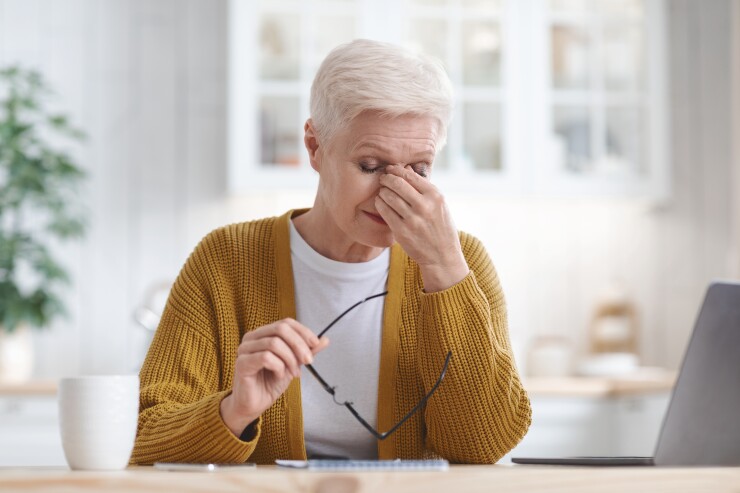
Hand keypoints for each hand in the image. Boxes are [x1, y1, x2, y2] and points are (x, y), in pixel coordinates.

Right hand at [220, 319, 329, 436]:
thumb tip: (324, 339)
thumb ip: (306, 351)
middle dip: (299, 345)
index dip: (303, 331)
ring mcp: (244, 349)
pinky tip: (280, 376)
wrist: (255, 405)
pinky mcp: (241, 363)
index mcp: (263, 334)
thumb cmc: (270, 383)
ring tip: (294, 373)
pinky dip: (278, 367)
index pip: (286, 323)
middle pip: (280, 329)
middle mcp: (252, 337)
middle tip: (308, 361)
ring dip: (290, 359)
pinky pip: (266, 357)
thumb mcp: (293, 364)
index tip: (315, 345)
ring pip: (274, 343)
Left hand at [375, 166, 468, 291]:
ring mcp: (412, 219)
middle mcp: (424, 206)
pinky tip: (380, 202)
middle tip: (383, 178)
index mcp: (435, 196)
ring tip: (382, 191)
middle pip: (397, 183)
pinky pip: (385, 211)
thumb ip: (423, 187)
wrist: (442, 255)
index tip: (390, 169)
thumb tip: (406, 169)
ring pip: (388, 196)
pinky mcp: (401, 231)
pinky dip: (380, 203)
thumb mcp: (439, 204)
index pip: (410, 175)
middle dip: (387, 178)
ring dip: (382, 191)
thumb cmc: (440, 227)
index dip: (397, 170)